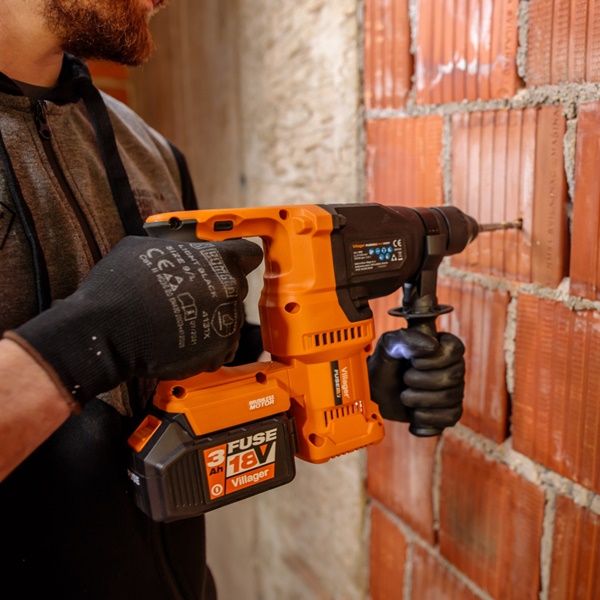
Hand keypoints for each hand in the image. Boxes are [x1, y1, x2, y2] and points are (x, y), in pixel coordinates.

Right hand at [4, 236, 262, 405]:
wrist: (107, 332)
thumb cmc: (122, 286)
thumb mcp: (146, 246)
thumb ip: (178, 245)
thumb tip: (182, 248)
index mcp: (219, 259)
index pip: (249, 254)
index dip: (238, 258)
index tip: (231, 263)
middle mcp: (230, 289)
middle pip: (236, 287)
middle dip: (217, 290)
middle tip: (190, 295)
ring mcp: (228, 322)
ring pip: (229, 317)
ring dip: (212, 318)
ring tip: (180, 320)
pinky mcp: (220, 351)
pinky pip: (222, 345)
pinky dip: (208, 344)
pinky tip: (184, 339)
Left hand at [367, 328, 464, 435]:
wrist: (376, 392)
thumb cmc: (384, 364)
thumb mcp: (388, 346)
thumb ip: (406, 339)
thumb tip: (433, 345)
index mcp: (441, 345)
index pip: (455, 349)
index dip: (435, 358)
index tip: (414, 362)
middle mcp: (452, 366)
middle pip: (453, 376)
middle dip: (422, 380)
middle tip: (405, 379)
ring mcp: (453, 390)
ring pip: (451, 398)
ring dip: (421, 399)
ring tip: (405, 396)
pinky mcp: (448, 411)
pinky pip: (450, 417)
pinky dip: (427, 418)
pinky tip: (414, 414)